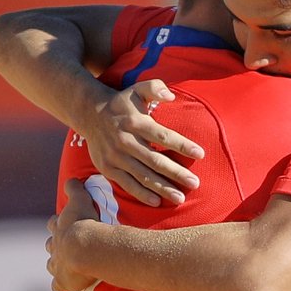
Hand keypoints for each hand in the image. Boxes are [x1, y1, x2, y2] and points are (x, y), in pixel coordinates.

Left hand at [45, 178, 97, 290]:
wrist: (87, 248)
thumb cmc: (85, 223)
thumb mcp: (81, 201)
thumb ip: (75, 189)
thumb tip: (70, 178)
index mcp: (59, 228)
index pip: (54, 224)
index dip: (56, 223)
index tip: (59, 223)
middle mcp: (55, 246)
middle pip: (50, 244)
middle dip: (54, 244)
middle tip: (61, 246)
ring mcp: (57, 264)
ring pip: (51, 264)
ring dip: (55, 264)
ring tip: (61, 266)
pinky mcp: (63, 280)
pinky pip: (57, 285)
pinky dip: (58, 286)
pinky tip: (59, 288)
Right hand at [85, 79, 204, 205]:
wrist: (89, 113)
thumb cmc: (123, 104)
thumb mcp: (137, 89)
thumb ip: (155, 88)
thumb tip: (171, 96)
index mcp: (135, 122)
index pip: (163, 136)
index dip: (182, 145)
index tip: (200, 154)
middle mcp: (125, 140)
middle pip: (154, 160)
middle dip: (176, 173)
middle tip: (195, 183)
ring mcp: (115, 156)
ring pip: (142, 175)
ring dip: (162, 188)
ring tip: (180, 198)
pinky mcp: (107, 168)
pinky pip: (126, 184)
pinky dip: (141, 194)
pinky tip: (157, 202)